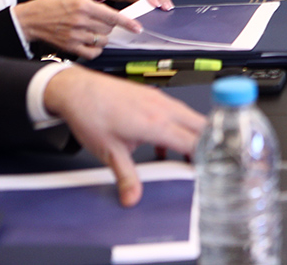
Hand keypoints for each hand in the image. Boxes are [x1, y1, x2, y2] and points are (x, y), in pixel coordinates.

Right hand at [12, 0, 142, 59]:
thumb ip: (92, 8)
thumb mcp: (73, 0)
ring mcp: (75, 35)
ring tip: (91, 33)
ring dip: (102, 38)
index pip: (112, 16)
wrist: (29, 19)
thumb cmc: (50, 7)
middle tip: (99, 24)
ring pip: (102, 41)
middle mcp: (81, 20)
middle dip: (108, 28)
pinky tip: (91, 45)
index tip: (137, 28)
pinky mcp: (70, 47)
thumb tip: (111, 17)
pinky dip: (95, 50)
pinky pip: (92, 53)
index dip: (127, 23)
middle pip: (109, 29)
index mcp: (83, 5)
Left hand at [43, 67, 205, 206]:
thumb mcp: (110, 153)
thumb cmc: (91, 115)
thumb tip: (132, 197)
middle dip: (208, 144)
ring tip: (186, 157)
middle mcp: (163, 108)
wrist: (78, 90)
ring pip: (190, 117)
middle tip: (206, 163)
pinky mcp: (153, 96)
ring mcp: (159, 100)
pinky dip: (178, 128)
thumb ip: (126, 177)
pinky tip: (163, 144)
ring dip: (193, 135)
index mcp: (157, 123)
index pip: (194, 142)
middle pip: (201, 125)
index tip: (209, 170)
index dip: (205, 157)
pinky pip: (176, 112)